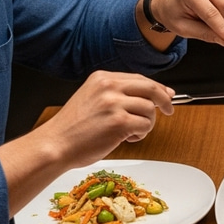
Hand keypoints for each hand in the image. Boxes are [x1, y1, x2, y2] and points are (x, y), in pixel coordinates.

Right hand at [0, 71, 176, 213]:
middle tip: (168, 110)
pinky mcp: (119, 122)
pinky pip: (145, 125)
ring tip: (132, 132)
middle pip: (151, 88)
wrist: (54, 145)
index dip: (157, 88)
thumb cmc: (73, 128)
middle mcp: (109, 87)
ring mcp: (114, 103)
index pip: (140, 78)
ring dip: (146, 123)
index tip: (167, 94)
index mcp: (102, 78)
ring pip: (150, 109)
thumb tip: (153, 95)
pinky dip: (141, 134)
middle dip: (164, 100)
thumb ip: (118, 94)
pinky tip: (127, 138)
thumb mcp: (93, 98)